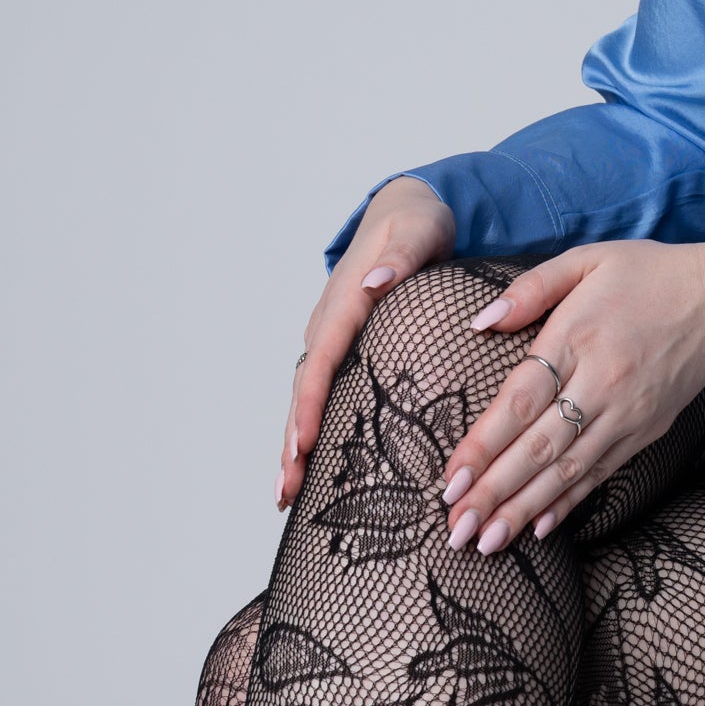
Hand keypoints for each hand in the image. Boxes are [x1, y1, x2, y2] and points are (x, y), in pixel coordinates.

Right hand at [279, 176, 456, 507]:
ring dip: (295, 445)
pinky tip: (310, 467)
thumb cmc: (417, 224)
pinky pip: (322, 394)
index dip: (310, 405)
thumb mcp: (419, 231)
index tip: (302, 444)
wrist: (406, 212)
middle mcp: (329, 325)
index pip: (322, 361)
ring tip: (286, 493)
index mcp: (344, 303)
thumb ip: (401, 258)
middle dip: (293, 441)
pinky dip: (311, 430)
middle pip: (304, 390)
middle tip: (286, 489)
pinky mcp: (343, 350)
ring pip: (306, 399)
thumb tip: (372, 283)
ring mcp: (332, 340)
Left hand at [443, 240, 704, 553]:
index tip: (450, 479)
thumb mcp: (586, 259)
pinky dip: (568, 503)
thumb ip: (530, 289)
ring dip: (523, 509)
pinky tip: (538, 528)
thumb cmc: (646, 275)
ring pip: (567, 470)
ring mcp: (625, 415)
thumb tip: (480, 320)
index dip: (484, 445)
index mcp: (576, 338)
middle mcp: (601, 384)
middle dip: (493, 493)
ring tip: (487, 542)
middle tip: (457, 530)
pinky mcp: (643, 432)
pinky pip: (600, 474)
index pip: (520, 402)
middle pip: (539, 448)